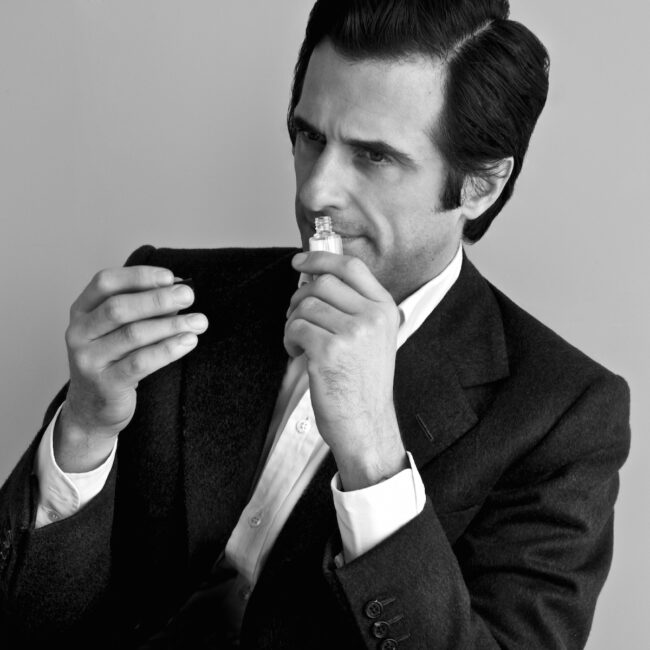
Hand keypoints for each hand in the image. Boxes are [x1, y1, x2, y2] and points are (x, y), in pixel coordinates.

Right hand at [56, 266, 207, 471]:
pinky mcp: (105, 384)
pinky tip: (188, 341)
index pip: (105, 282)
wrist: (92, 409)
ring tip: (199, 321)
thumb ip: (145, 309)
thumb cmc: (114, 360)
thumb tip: (178, 290)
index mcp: (82, 311)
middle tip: (189, 295)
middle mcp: (79, 333)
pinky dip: (168, 349)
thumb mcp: (121, 330)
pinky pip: (140, 362)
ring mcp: (88, 360)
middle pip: (119, 308)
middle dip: (158, 299)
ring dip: (171, 324)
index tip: (170, 277)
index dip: (138, 276)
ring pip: (132, 335)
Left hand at [284, 252, 406, 489]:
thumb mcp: (374, 338)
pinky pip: (295, 328)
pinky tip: (299, 354)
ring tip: (301, 343)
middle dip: (300, 297)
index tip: (301, 262)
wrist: (366, 422)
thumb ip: (354, 307)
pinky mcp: (328, 351)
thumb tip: (318, 277)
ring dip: (293, 323)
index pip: (351, 268)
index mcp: (385, 310)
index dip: (321, 259)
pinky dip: (289, 340)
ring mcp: (352, 333)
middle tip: (296, 316)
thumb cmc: (363, 382)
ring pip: (305, 306)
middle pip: (322, 283)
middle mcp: (372, 317)